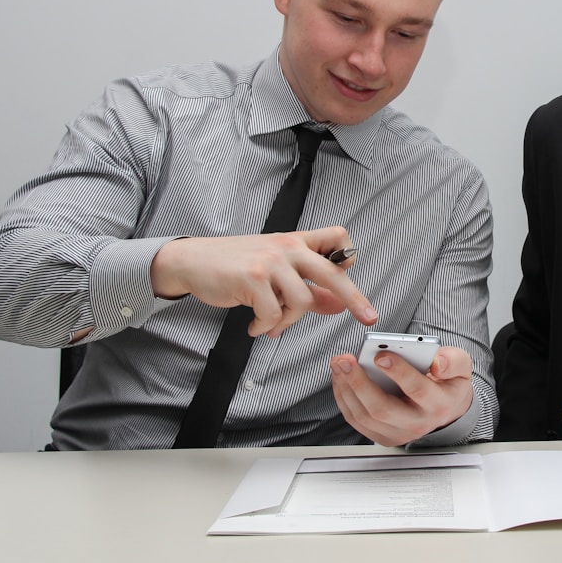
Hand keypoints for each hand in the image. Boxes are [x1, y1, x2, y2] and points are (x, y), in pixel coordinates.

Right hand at [149, 226, 376, 337]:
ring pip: (301, 301)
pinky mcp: (252, 278)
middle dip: (354, 298)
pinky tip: (256, 325)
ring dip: (288, 321)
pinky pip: (274, 314)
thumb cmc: (236, 265)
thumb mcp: (275, 271)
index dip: (347, 254)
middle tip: (368, 317)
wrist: (193, 261)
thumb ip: (308, 287)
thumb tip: (338, 305)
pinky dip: (266, 326)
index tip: (350, 270)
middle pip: (332, 272)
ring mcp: (270, 262)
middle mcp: (286, 247)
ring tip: (272, 324)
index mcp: (295, 241)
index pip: (336, 236)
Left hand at [330, 345, 473, 445]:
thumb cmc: (448, 383)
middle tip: (345, 359)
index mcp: (438, 404)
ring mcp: (399, 433)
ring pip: (365, 416)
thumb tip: (437, 363)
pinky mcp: (383, 436)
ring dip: (346, 389)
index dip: (398, 372)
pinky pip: (357, 420)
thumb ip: (453, 361)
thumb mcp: (461, 367)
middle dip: (359, 382)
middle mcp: (418, 424)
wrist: (447, 408)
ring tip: (339, 364)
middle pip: (382, 408)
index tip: (381, 355)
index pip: (416, 389)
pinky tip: (340, 378)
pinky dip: (344, 398)